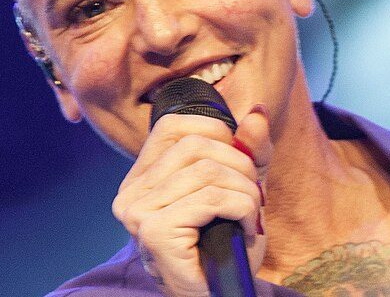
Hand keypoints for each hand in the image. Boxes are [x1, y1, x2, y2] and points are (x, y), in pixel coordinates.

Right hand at [112, 105, 271, 295]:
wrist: (219, 293)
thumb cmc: (225, 243)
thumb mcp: (239, 185)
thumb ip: (248, 149)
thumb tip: (257, 111)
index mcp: (143, 175)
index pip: (172, 125)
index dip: (215, 132)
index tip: (237, 160)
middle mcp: (131, 191)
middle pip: (195, 146)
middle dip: (239, 164)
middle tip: (254, 192)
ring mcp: (138, 212)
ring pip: (207, 171)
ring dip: (245, 190)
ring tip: (252, 212)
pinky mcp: (154, 232)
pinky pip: (211, 198)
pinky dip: (242, 208)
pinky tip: (247, 226)